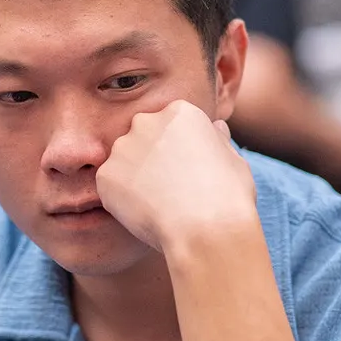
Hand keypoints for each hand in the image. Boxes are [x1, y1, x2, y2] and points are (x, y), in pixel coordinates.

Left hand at [96, 99, 258, 254]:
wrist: (204, 229)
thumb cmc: (227, 197)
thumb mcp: (234, 159)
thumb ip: (217, 140)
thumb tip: (215, 129)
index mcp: (179, 111)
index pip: (170, 125)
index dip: (178, 150)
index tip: (187, 172)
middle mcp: (146, 121)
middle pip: (143, 137)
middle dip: (151, 158)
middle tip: (168, 188)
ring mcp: (122, 148)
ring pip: (124, 161)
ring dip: (135, 178)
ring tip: (158, 204)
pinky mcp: (105, 175)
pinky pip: (110, 186)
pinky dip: (121, 200)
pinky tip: (143, 213)